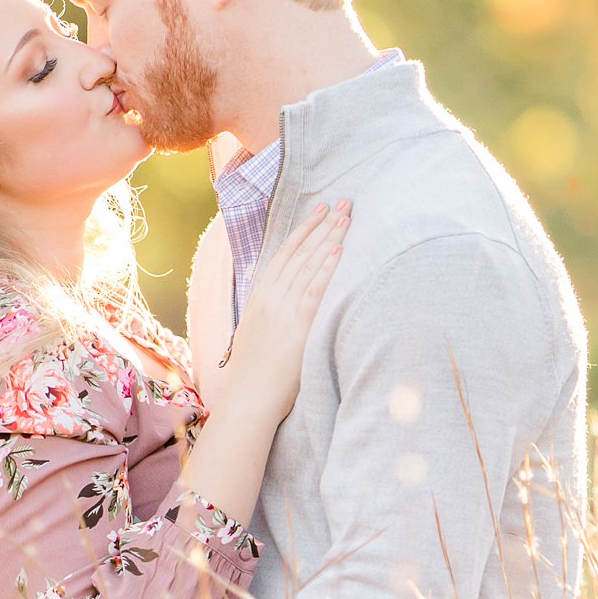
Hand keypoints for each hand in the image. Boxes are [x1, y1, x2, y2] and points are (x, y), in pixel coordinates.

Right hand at [224, 198, 348, 418]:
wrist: (249, 396)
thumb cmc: (255, 371)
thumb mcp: (256, 332)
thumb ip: (268, 311)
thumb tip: (279, 297)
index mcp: (260, 296)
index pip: (285, 253)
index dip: (304, 230)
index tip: (320, 211)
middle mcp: (270, 297)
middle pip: (301, 252)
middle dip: (323, 225)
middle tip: (343, 202)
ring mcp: (282, 309)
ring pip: (309, 264)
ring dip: (330, 237)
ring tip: (348, 217)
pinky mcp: (297, 324)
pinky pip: (315, 288)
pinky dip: (326, 267)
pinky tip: (339, 249)